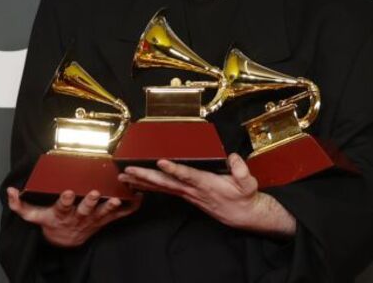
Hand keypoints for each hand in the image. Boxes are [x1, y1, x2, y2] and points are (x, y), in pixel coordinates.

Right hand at [5, 188, 142, 247]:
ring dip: (110, 206)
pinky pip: (118, 216)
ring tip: (117, 198)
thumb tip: (9, 190)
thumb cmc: (51, 223)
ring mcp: (92, 220)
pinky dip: (129, 208)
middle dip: (89, 202)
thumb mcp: (34, 216)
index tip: (67, 192)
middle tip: (94, 192)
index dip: (64, 200)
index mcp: (61, 213)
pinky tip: (139, 198)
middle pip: (84, 210)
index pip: (62, 206)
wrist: (65, 242)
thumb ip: (21, 205)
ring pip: (102, 213)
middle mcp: (78, 217)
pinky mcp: (104, 221)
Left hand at [118, 153, 295, 237]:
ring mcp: (187, 194)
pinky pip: (164, 191)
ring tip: (124, 176)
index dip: (174, 169)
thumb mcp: (248, 183)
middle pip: (166, 183)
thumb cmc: (243, 196)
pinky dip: (149, 188)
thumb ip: (241, 170)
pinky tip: (137, 184)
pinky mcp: (185, 195)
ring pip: (161, 188)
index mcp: (206, 184)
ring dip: (142, 182)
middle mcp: (193, 190)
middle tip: (129, 170)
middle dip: (146, 176)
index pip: (188, 175)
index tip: (161, 162)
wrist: (242, 214)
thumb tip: (233, 157)